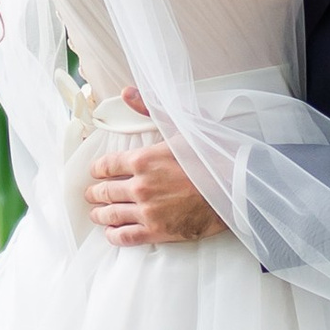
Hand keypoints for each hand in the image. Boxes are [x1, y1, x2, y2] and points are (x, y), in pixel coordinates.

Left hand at [87, 116, 226, 247]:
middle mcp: (140, 186)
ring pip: (112, 215)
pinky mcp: (159, 232)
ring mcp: (148, 211)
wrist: (238, 188)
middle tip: (91, 194)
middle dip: (95, 193)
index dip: (97, 169)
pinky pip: (127, 237)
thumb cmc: (214, 155)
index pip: (107, 165)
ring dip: (100, 214)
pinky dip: (115, 236)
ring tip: (96, 214)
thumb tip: (125, 92)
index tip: (95, 172)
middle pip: (105, 191)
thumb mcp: (183, 124)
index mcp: (143, 160)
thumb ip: (150, 109)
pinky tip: (112, 233)